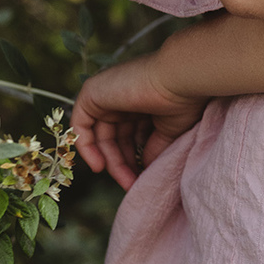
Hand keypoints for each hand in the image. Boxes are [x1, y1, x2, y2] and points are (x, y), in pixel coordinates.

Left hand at [71, 54, 206, 190]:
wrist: (179, 79)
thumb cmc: (183, 101)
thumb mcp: (170, 132)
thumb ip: (154, 150)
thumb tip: (144, 171)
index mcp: (141, 101)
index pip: (129, 136)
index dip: (134, 159)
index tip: (141, 179)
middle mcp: (123, 96)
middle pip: (114, 138)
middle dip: (123, 164)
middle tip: (132, 184)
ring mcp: (107, 93)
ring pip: (100, 135)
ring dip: (110, 162)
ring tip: (125, 181)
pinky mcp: (93, 92)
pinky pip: (80, 124)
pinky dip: (86, 148)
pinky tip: (100, 166)